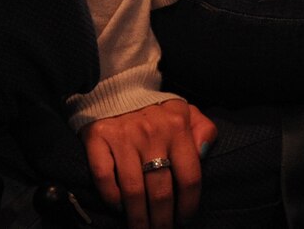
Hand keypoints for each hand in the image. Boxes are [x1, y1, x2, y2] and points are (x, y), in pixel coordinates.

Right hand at [82, 97, 218, 228]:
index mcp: (177, 126)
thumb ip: (203, 129)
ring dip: (138, 217)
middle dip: (162, 220)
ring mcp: (123, 135)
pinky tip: (119, 208)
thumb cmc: (156, 110)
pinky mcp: (98, 137)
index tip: (184, 220)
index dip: (188, 205)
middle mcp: (151, 131)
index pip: (189, 177)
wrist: (116, 88)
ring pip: (133, 191)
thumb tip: (205, 152)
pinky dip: (112, 198)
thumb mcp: (186, 112)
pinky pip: (104, 178)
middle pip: (161, 191)